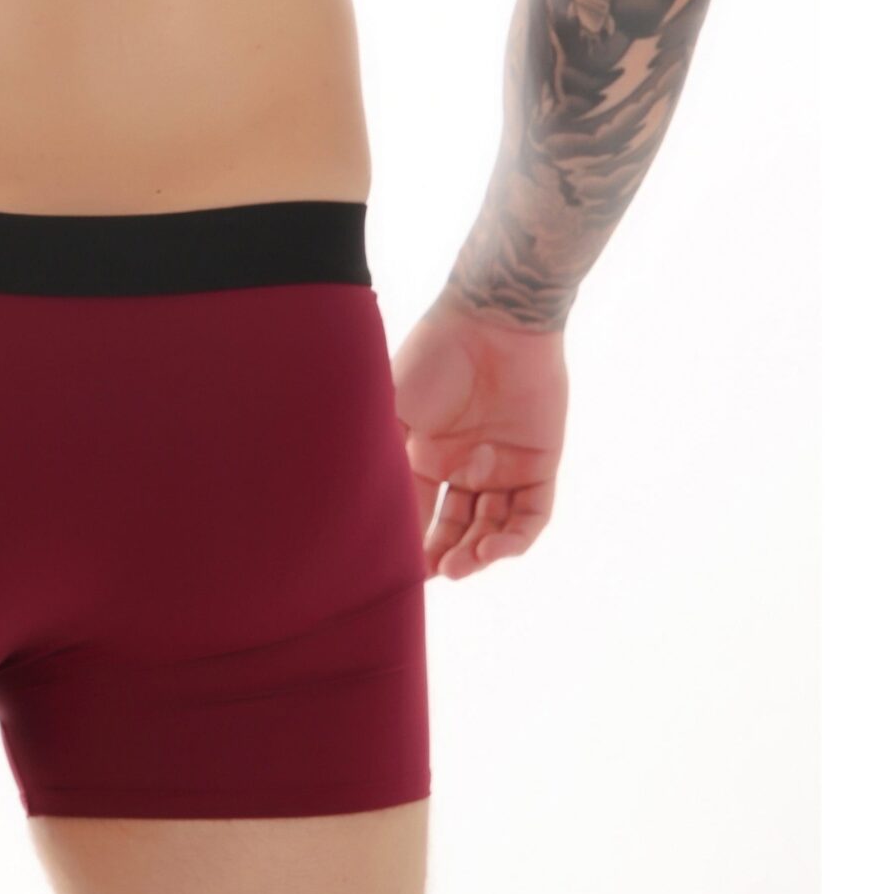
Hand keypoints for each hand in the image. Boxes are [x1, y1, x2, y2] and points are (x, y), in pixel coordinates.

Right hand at [390, 291, 566, 578]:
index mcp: (425, 453)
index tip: (396, 568)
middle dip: (445, 556)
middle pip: (456, 528)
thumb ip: (381, 457)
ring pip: (493, 528)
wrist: (492, 319)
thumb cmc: (434, 357)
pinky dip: (514, 538)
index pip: (416, 511)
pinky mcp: (540, 463)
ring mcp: (503, 466)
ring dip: (478, 553)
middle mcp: (463, 465)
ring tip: (463, 565)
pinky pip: (532, 514)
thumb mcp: (393, 408)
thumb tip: (355, 508)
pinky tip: (491, 547)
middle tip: (435, 574)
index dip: (409, 543)